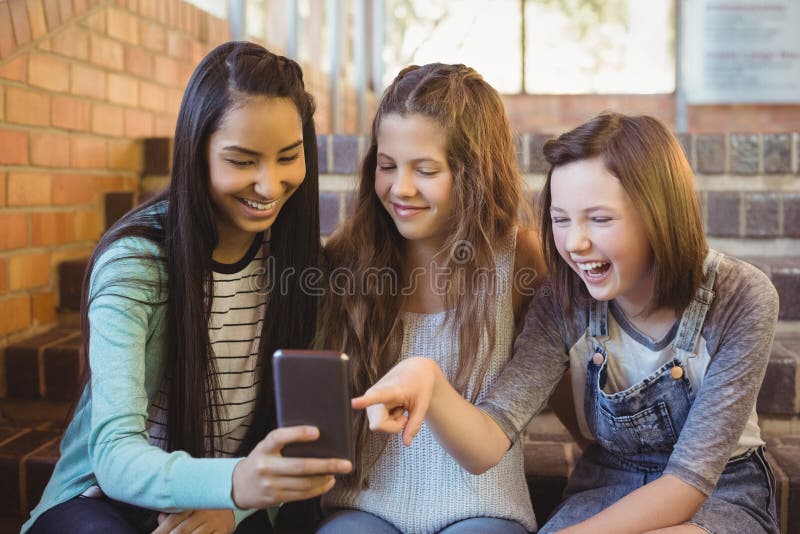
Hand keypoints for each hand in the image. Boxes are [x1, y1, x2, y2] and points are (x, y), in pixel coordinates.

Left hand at [152, 509, 232, 533]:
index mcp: (192, 503)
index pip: (172, 520)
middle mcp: (202, 512)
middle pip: (182, 530)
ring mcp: (213, 522)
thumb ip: (172, 511)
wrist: (233, 497)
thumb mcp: (189, 503)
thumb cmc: (204, 504)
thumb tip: (160, 519)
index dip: (161, 531)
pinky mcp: (222, 531)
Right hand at [230, 425, 351, 509]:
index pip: (278, 437)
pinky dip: (318, 489)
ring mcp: (270, 484)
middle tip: (345, 463)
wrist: (239, 486)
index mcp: (263, 448)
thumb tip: (316, 436)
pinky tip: (327, 483)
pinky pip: (301, 494)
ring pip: (304, 483)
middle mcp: (265, 466)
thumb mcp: (266, 447)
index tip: (317, 432)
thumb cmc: (261, 460)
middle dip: (326, 465)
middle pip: (300, 466)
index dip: (297, 434)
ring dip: (325, 478)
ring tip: (338, 472)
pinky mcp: (275, 498)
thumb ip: (283, 443)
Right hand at [350, 357, 441, 445]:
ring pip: (379, 426)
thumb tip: (406, 443)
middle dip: (394, 426)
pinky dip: (390, 420)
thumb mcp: (423, 405)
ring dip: (393, 421)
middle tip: (405, 413)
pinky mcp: (368, 405)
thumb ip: (414, 424)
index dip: (364, 401)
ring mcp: (369, 400)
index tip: (353, 403)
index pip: (377, 396)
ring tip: (399, 405)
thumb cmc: (419, 386)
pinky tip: (394, 407)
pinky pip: (379, 424)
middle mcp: (374, 393)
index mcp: (391, 390)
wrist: (414, 371)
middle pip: (379, 425)